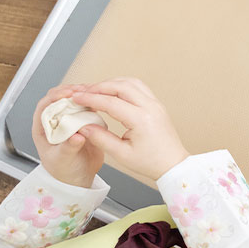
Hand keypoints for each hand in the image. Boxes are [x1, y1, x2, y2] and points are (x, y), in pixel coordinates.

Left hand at [31, 85, 102, 187]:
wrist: (80, 178)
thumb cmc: (64, 171)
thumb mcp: (63, 160)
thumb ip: (69, 147)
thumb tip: (77, 136)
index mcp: (43, 129)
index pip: (45, 106)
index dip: (55, 97)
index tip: (67, 94)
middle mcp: (56, 122)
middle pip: (59, 99)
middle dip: (70, 92)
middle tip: (82, 90)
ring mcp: (70, 121)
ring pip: (74, 101)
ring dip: (83, 95)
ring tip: (93, 93)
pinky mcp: (85, 122)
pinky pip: (88, 108)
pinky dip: (93, 102)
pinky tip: (100, 101)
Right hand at [70, 78, 190, 181]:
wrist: (172, 164)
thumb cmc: (149, 162)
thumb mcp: (121, 154)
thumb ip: (100, 138)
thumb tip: (82, 126)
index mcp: (141, 119)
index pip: (111, 102)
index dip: (90, 99)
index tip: (76, 98)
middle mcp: (151, 107)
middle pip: (121, 86)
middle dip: (99, 87)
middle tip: (83, 92)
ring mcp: (156, 104)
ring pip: (131, 83)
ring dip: (112, 83)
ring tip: (95, 91)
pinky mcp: (157, 105)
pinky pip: (139, 87)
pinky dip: (123, 86)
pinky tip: (112, 92)